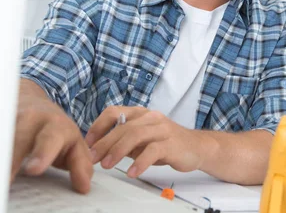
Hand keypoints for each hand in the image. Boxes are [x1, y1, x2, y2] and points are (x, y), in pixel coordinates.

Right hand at [11, 80, 92, 192]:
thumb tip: (84, 187)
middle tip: (8, 177)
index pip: (50, 139)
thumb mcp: (73, 144)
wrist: (32, 103)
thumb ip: (80, 164)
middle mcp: (32, 121)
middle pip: (20, 137)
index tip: (34, 169)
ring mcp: (10, 122)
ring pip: (0, 140)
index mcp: (56, 126)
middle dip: (12, 156)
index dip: (43, 154)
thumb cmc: (55, 130)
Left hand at [86, 106, 205, 177]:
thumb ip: (124, 141)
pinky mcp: (171, 143)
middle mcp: (150, 117)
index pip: (114, 112)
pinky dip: (140, 162)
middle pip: (122, 126)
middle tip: (92, 158)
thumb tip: (99, 149)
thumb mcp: (142, 140)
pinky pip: (152, 150)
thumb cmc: (167, 143)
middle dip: (104, 143)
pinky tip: (132, 172)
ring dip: (117, 151)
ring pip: (135, 135)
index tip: (88, 142)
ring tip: (107, 165)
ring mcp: (162, 128)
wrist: (197, 147)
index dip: (98, 126)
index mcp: (141, 113)